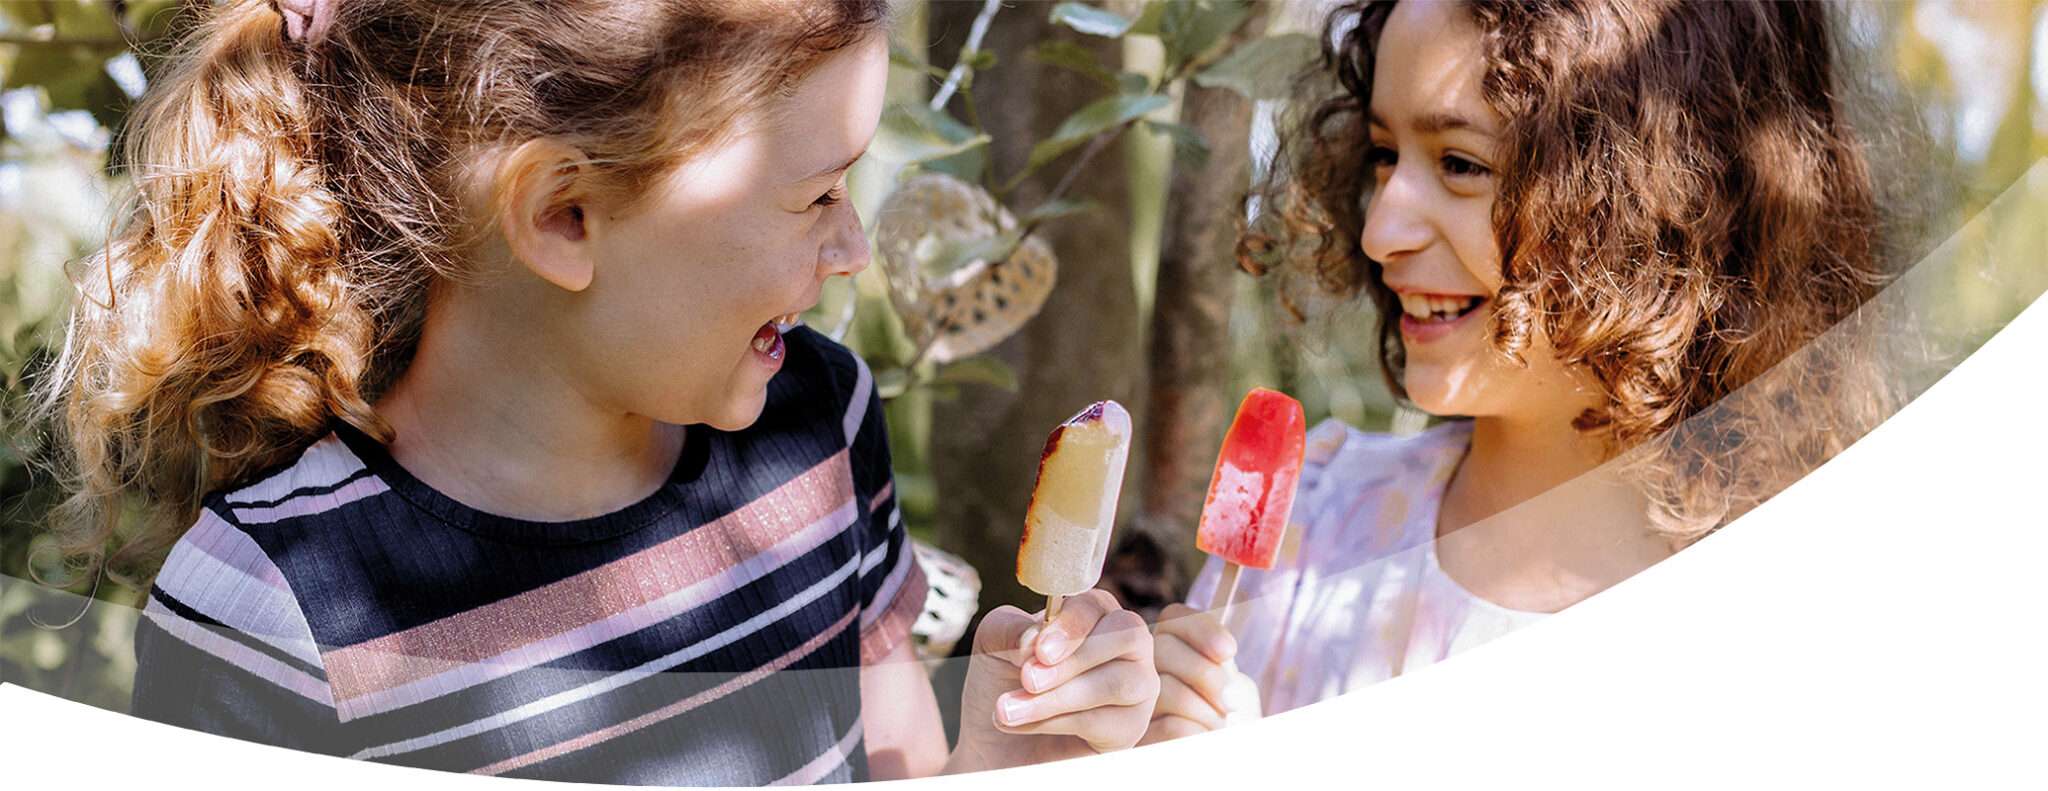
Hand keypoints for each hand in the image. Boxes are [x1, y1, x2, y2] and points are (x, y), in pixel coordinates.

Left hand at [948, 589, 1157, 771]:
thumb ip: (1010, 629)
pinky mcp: (1130, 729)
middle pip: (1126, 636)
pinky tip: (1023, 725)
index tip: (1039, 651)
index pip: (1098, 605)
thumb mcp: (992, 646)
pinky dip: (1058, 723)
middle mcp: (1126, 646)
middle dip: (1074, 660)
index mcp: (1094, 615)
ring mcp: (1136, 687)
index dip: (1071, 625)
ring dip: (1059, 697)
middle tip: (1028, 681)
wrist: (996, 744)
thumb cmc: (1003, 684)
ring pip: (1120, 683)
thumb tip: (1034, 638)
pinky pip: (1107, 722)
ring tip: (1008, 710)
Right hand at [1140, 603, 1260, 744]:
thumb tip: (1224, 652)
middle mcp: (1145, 670)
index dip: (1202, 630)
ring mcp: (1136, 704)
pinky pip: (1173, 727)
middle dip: (1207, 674)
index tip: (1229, 652)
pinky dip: (1199, 734)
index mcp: (1168, 649)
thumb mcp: (1235, 687)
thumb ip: (1222, 664)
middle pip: (1165, 649)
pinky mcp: (1138, 740)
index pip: (1175, 618)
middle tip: (1229, 703)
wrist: (1232, 755)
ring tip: (1217, 727)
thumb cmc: (1232, 721)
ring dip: (1208, 712)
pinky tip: (1202, 740)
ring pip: (1169, 690)